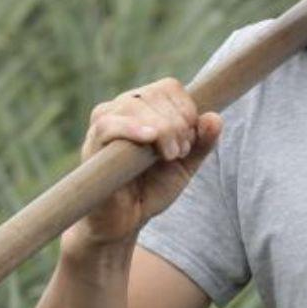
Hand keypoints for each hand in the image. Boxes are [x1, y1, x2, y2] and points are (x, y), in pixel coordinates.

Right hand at [64, 78, 221, 246]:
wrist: (126, 220)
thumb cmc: (153, 188)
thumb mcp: (187, 165)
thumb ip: (203, 142)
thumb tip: (214, 117)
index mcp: (145, 107)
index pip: (169, 87)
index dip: (187, 110)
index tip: (189, 140)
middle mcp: (122, 109)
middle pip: (154, 94)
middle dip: (177, 124)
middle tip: (178, 153)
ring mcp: (104, 124)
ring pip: (135, 105)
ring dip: (162, 130)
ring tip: (168, 156)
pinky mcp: (91, 144)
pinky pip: (108, 124)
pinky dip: (133, 128)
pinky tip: (150, 139)